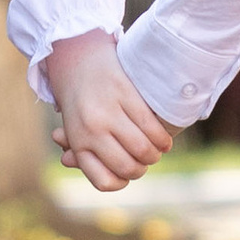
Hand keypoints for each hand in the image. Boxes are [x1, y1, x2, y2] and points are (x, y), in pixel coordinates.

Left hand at [44, 33, 175, 193]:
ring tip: (157, 150)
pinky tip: (163, 139)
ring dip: (155, 155)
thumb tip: (112, 180)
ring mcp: (109, 111)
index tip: (127, 174)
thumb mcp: (75, 130)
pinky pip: (152, 126)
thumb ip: (87, 156)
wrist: (78, 58)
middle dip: (143, 169)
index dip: (121, 182)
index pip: (105, 180)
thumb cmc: (80, 100)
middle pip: (128, 167)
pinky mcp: (125, 93)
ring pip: (143, 149)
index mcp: (79, 142)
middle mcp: (92, 129)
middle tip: (146, 162)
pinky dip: (163, 138)